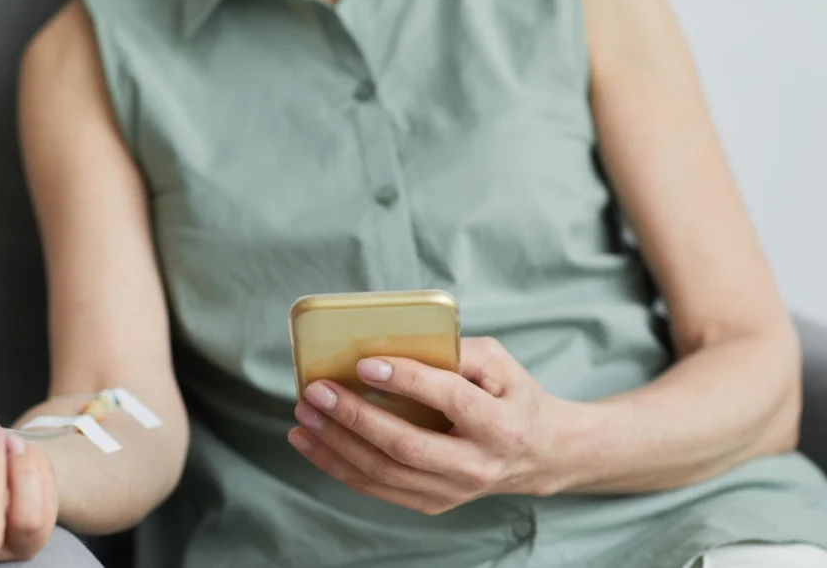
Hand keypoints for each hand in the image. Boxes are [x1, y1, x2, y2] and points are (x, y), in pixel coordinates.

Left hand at [288, 337, 567, 514]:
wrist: (539, 454)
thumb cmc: (512, 398)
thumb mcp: (500, 364)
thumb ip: (456, 350)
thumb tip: (397, 340)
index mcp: (500, 425)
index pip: (448, 400)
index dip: (405, 380)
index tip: (365, 363)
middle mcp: (476, 464)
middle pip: (405, 445)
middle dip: (354, 417)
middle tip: (317, 391)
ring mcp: (453, 491)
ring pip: (383, 472)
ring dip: (335, 444)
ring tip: (304, 415)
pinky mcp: (432, 503)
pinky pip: (376, 488)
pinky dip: (338, 465)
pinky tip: (312, 442)